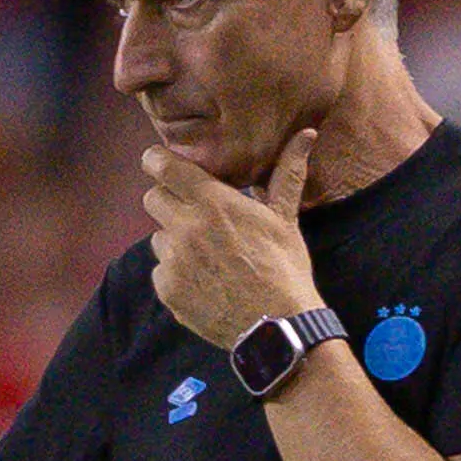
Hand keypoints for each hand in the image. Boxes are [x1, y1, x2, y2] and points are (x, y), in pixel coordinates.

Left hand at [143, 128, 323, 348]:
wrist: (277, 327)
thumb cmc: (284, 269)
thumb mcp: (285, 218)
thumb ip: (286, 172)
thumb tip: (307, 134)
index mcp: (212, 203)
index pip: (163, 166)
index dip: (157, 161)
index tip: (159, 162)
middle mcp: (185, 228)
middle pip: (153, 198)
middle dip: (168, 200)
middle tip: (192, 213)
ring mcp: (173, 261)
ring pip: (157, 237)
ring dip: (174, 240)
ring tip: (207, 255)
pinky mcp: (167, 289)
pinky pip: (161, 270)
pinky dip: (176, 273)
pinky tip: (204, 281)